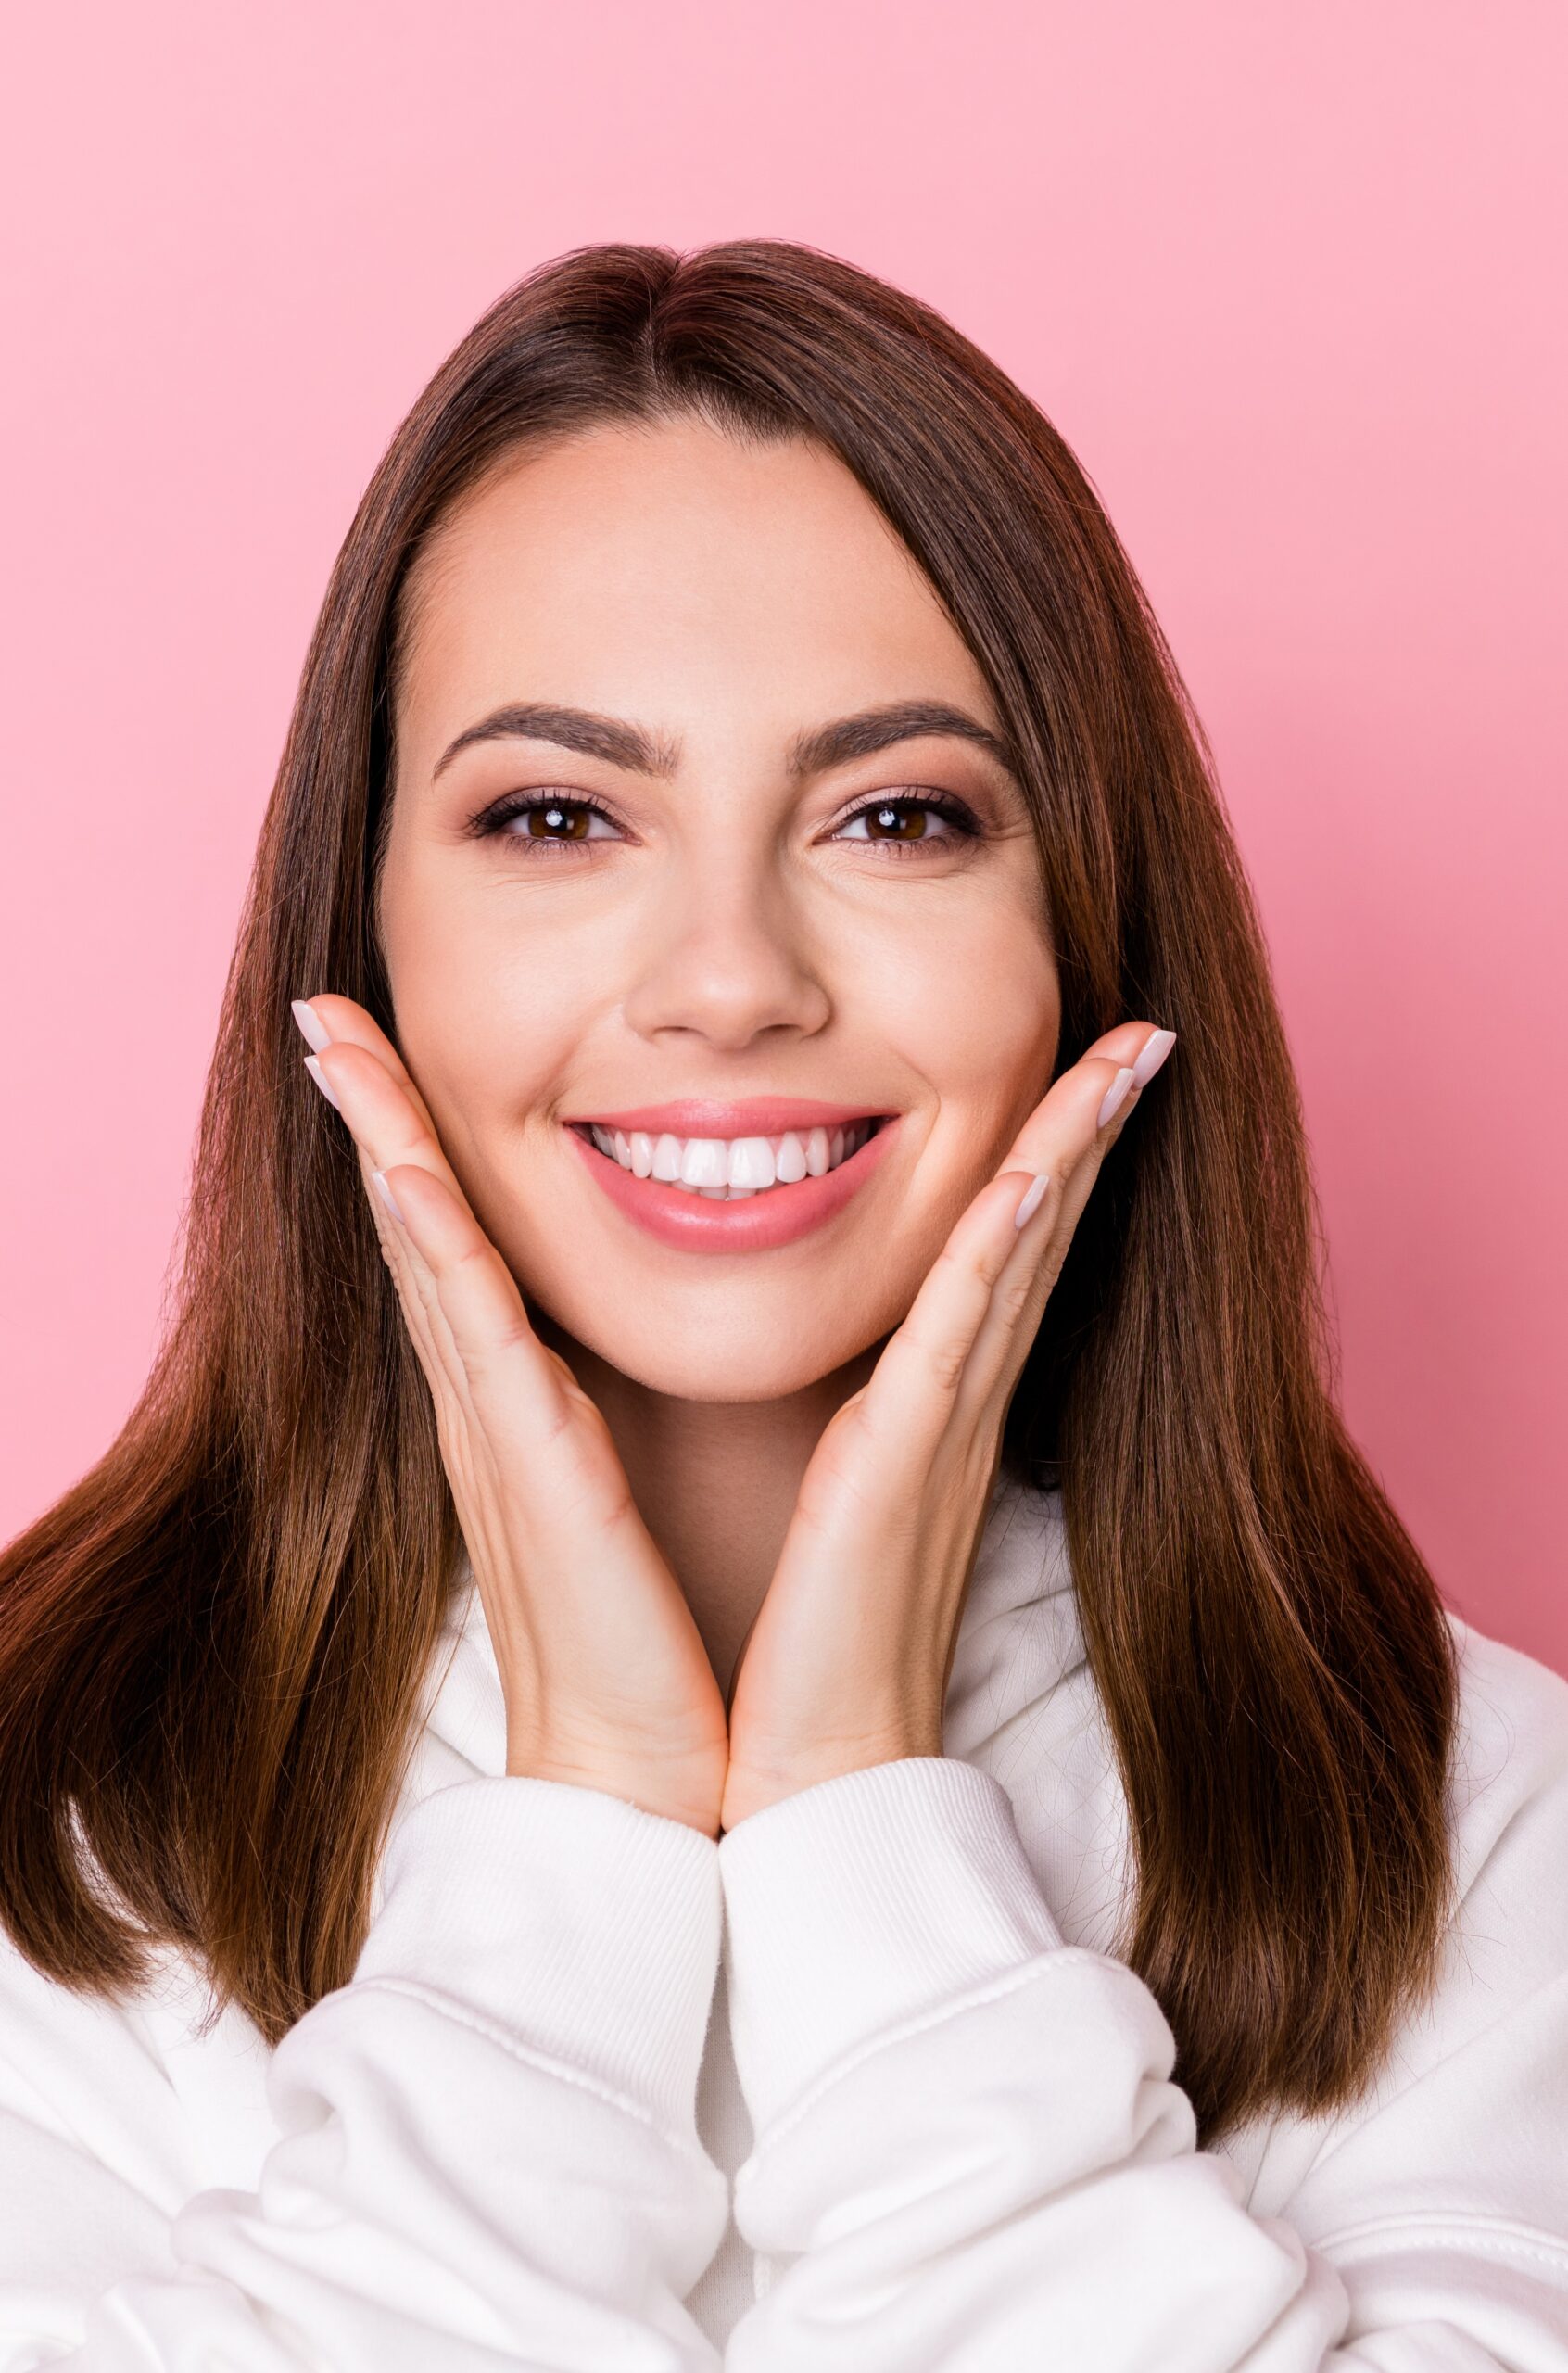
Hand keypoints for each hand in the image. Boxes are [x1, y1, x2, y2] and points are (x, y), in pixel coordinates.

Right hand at [292, 994, 731, 1839]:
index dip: (413, 1146)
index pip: (459, 1248)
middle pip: (419, 1227)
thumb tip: (624, 1361)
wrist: (648, 1776)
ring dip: (381, 1136)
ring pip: (426, 1250)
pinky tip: (399, 1160)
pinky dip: (432, 1234)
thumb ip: (619, 1417)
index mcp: (526, 1407)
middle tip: (321, 1009)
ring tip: (334, 1036)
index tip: (379, 1051)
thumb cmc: (657, 1641)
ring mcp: (498, 1431)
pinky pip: (474, 1327)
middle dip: (371, 1113)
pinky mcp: (529, 1467)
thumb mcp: (633, 1496)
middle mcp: (493, 1406)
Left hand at [719, 1021, 1176, 1831]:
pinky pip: (959, 1332)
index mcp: (924, 1413)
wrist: (790, 1776)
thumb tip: (831, 1386)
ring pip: (1017, 1259)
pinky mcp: (902, 1465)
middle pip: (1037, 1238)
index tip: (1084, 1078)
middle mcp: (950, 1409)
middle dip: (1086, 1129)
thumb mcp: (817, 1504)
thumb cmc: (790, 1650)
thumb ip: (838, 1429)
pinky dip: (1002, 1247)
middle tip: (1141, 1033)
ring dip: (1069, 1151)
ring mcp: (938, 1432)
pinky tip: (1030, 1171)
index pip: (998, 1261)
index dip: (1049, 1165)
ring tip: (1122, 1056)